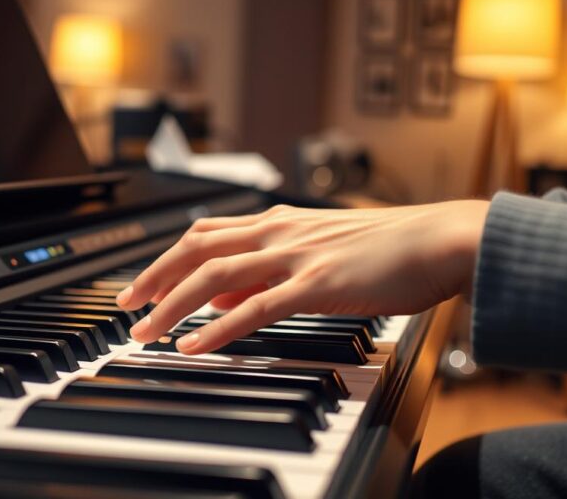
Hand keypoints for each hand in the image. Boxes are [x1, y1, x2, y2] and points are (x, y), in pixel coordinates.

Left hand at [116, 201, 488, 354]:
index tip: (141, 282)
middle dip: (153, 278)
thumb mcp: (319, 252)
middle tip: (126, 306)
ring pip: (215, 276)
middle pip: (196, 249)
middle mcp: (280, 231)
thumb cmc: (390, 247)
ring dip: (172, 305)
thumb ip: (269, 270)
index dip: (165, 257)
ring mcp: (297, 255)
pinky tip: (194, 345)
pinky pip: (255, 308)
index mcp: (279, 221)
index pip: (205, 233)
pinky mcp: (318, 283)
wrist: (440, 239)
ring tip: (145, 331)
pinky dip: (217, 327)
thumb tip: (222, 297)